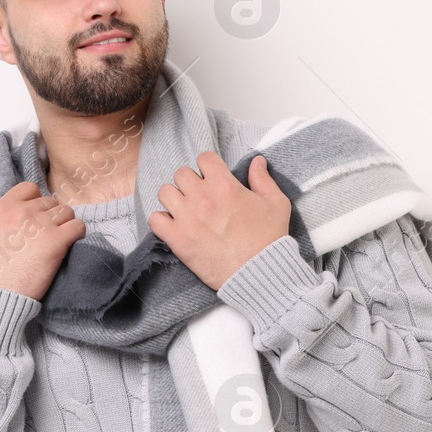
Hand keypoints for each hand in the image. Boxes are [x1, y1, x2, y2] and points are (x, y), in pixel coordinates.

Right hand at [0, 181, 86, 300]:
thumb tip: (0, 225)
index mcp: (2, 208)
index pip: (30, 188)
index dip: (36, 202)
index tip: (36, 217)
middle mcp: (22, 211)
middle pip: (50, 202)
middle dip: (51, 217)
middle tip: (47, 236)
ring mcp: (40, 224)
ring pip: (67, 212)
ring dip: (65, 225)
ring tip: (58, 243)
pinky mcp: (56, 241)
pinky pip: (78, 227)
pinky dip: (77, 235)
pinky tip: (69, 246)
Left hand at [149, 152, 290, 289]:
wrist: (259, 272)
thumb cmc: (269, 239)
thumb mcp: (276, 204)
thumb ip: (263, 179)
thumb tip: (257, 161)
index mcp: (225, 185)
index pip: (204, 159)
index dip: (209, 167)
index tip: (212, 178)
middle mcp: (202, 197)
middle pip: (181, 174)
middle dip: (190, 182)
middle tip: (200, 197)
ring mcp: (187, 218)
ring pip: (165, 192)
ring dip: (174, 199)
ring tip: (185, 210)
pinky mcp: (177, 239)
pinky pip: (155, 219)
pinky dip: (162, 221)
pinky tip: (175, 226)